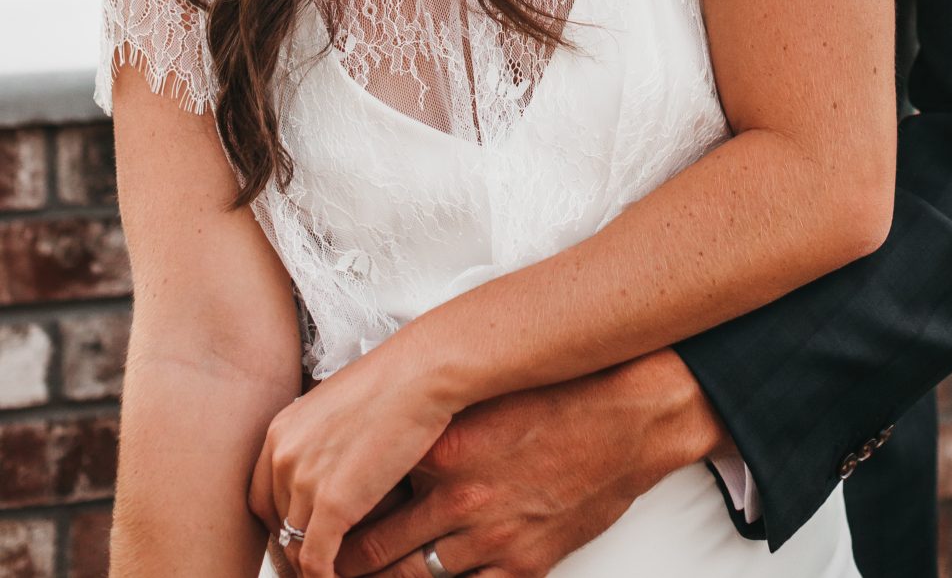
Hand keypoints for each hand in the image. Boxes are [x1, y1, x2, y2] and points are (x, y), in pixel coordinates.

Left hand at [249, 328, 452, 577]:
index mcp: (282, 432)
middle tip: (322, 557)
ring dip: (314, 565)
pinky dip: (326, 577)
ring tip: (338, 569)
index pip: (262, 497)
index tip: (302, 534)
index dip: (281, 522)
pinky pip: (317, 560)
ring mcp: (305, 480)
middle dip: (298, 546)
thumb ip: (321, 437)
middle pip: (278, 524)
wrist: (421, 373)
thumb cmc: (395, 381)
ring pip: (296, 547)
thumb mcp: (340, 405)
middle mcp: (284, 456)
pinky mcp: (334, 504)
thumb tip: (328, 466)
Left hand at [336, 351, 729, 577]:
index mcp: (445, 448)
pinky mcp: (525, 565)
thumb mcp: (483, 396)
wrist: (631, 415)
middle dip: (342, 565)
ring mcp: (493, 538)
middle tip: (319, 566)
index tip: (315, 524)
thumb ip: (431, 424)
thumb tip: (378, 443)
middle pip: (376, 551)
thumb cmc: (558, 396)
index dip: (335, 516)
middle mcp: (461, 498)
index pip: (365, 496)